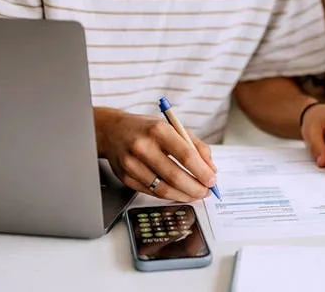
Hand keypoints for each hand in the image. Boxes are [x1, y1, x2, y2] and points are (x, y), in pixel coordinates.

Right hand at [96, 108, 217, 202]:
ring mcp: (131, 164)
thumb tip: (211, 169)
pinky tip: (178, 193)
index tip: (212, 180)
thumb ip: (196, 146)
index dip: (202, 171)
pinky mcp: (125, 178)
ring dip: (183, 196)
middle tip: (206, 192)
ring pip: (163, 189)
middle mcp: (143, 147)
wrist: (112, 131)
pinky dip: (168, 195)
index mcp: (158, 130)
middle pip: (175, 176)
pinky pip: (151, 192)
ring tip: (195, 194)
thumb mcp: (173, 127)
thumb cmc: (147, 129)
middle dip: (195, 188)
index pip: (186, 155)